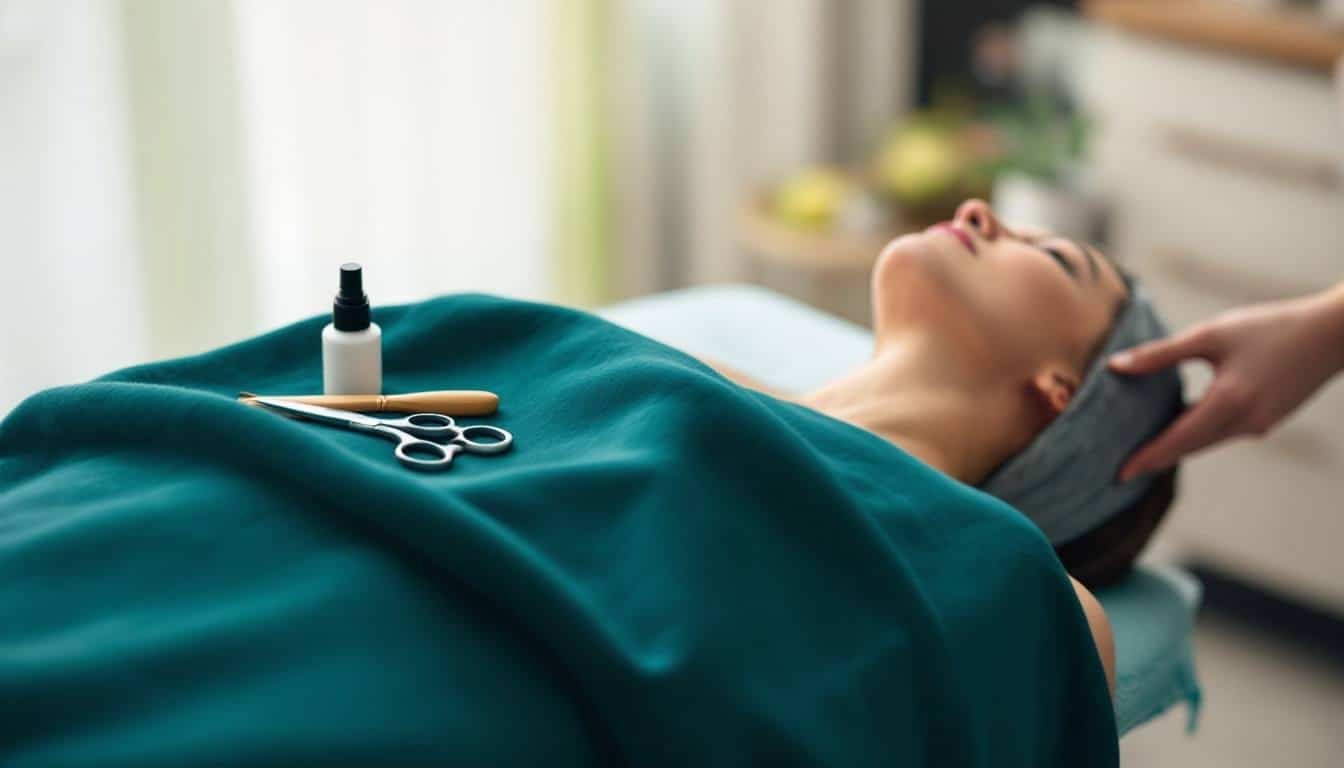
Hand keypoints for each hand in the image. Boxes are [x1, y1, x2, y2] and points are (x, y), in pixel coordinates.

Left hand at [1108, 285, 1343, 480]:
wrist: (1334, 334)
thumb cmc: (1271, 327)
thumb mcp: (1211, 335)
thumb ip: (1161, 354)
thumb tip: (1115, 367)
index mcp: (1228, 403)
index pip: (1176, 440)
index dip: (1146, 458)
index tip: (1118, 475)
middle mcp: (1245, 423)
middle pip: (1189, 448)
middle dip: (1156, 459)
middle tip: (1122, 469)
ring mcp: (1260, 425)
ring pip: (1207, 442)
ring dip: (1176, 447)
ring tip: (1143, 450)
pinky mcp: (1268, 420)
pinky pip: (1223, 433)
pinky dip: (1198, 434)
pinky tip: (1179, 425)